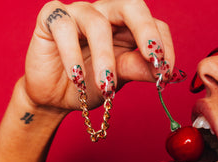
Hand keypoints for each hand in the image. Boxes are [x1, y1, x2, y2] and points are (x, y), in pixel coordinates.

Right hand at [24, 0, 176, 111]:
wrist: (55, 97)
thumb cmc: (88, 85)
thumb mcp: (117, 79)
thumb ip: (136, 69)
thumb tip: (162, 70)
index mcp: (127, 28)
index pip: (155, 24)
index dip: (164, 45)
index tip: (165, 74)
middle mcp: (106, 15)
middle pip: (132, 6)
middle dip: (145, 31)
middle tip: (153, 57)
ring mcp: (79, 14)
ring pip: (98, 23)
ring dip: (104, 57)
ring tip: (106, 86)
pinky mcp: (52, 18)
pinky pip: (64, 27)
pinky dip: (71, 54)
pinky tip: (76, 76)